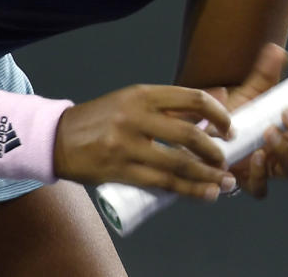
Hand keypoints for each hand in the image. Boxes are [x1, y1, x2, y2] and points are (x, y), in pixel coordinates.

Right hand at [53, 85, 236, 200]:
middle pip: (189, 134)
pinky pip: (161, 183)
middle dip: (215, 150)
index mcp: (142, 94)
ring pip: (178, 163)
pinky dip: (188, 190)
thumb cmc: (102, 118)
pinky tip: (204, 194)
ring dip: (207, 175)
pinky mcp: (119, 171)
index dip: (218, 114)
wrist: (57, 138)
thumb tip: (218, 97)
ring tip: (224, 181)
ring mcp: (126, 145)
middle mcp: (135, 116)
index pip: (192, 99)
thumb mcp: (134, 100)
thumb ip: (173, 103)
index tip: (230, 127)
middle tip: (226, 159)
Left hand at [213, 44, 287, 198]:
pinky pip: (264, 189)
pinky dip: (261, 175)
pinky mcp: (255, 183)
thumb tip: (276, 50)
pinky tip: (255, 157)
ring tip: (268, 133)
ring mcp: (278, 171)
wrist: (211, 135)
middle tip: (287, 115)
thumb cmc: (243, 114)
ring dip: (287, 152)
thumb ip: (266, 73)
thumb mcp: (253, 91)